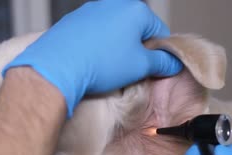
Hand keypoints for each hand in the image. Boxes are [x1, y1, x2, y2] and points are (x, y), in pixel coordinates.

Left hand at [3, 0, 181, 116]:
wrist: (59, 66)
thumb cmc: (102, 63)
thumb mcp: (140, 66)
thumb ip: (162, 63)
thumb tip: (172, 63)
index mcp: (136, 10)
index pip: (160, 32)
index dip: (159, 53)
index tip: (152, 69)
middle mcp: (114, 3)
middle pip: (136, 30)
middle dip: (137, 50)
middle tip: (130, 70)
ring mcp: (92, 9)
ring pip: (115, 31)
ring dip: (117, 48)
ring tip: (109, 68)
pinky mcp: (75, 19)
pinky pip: (96, 32)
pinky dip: (99, 45)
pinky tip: (93, 61)